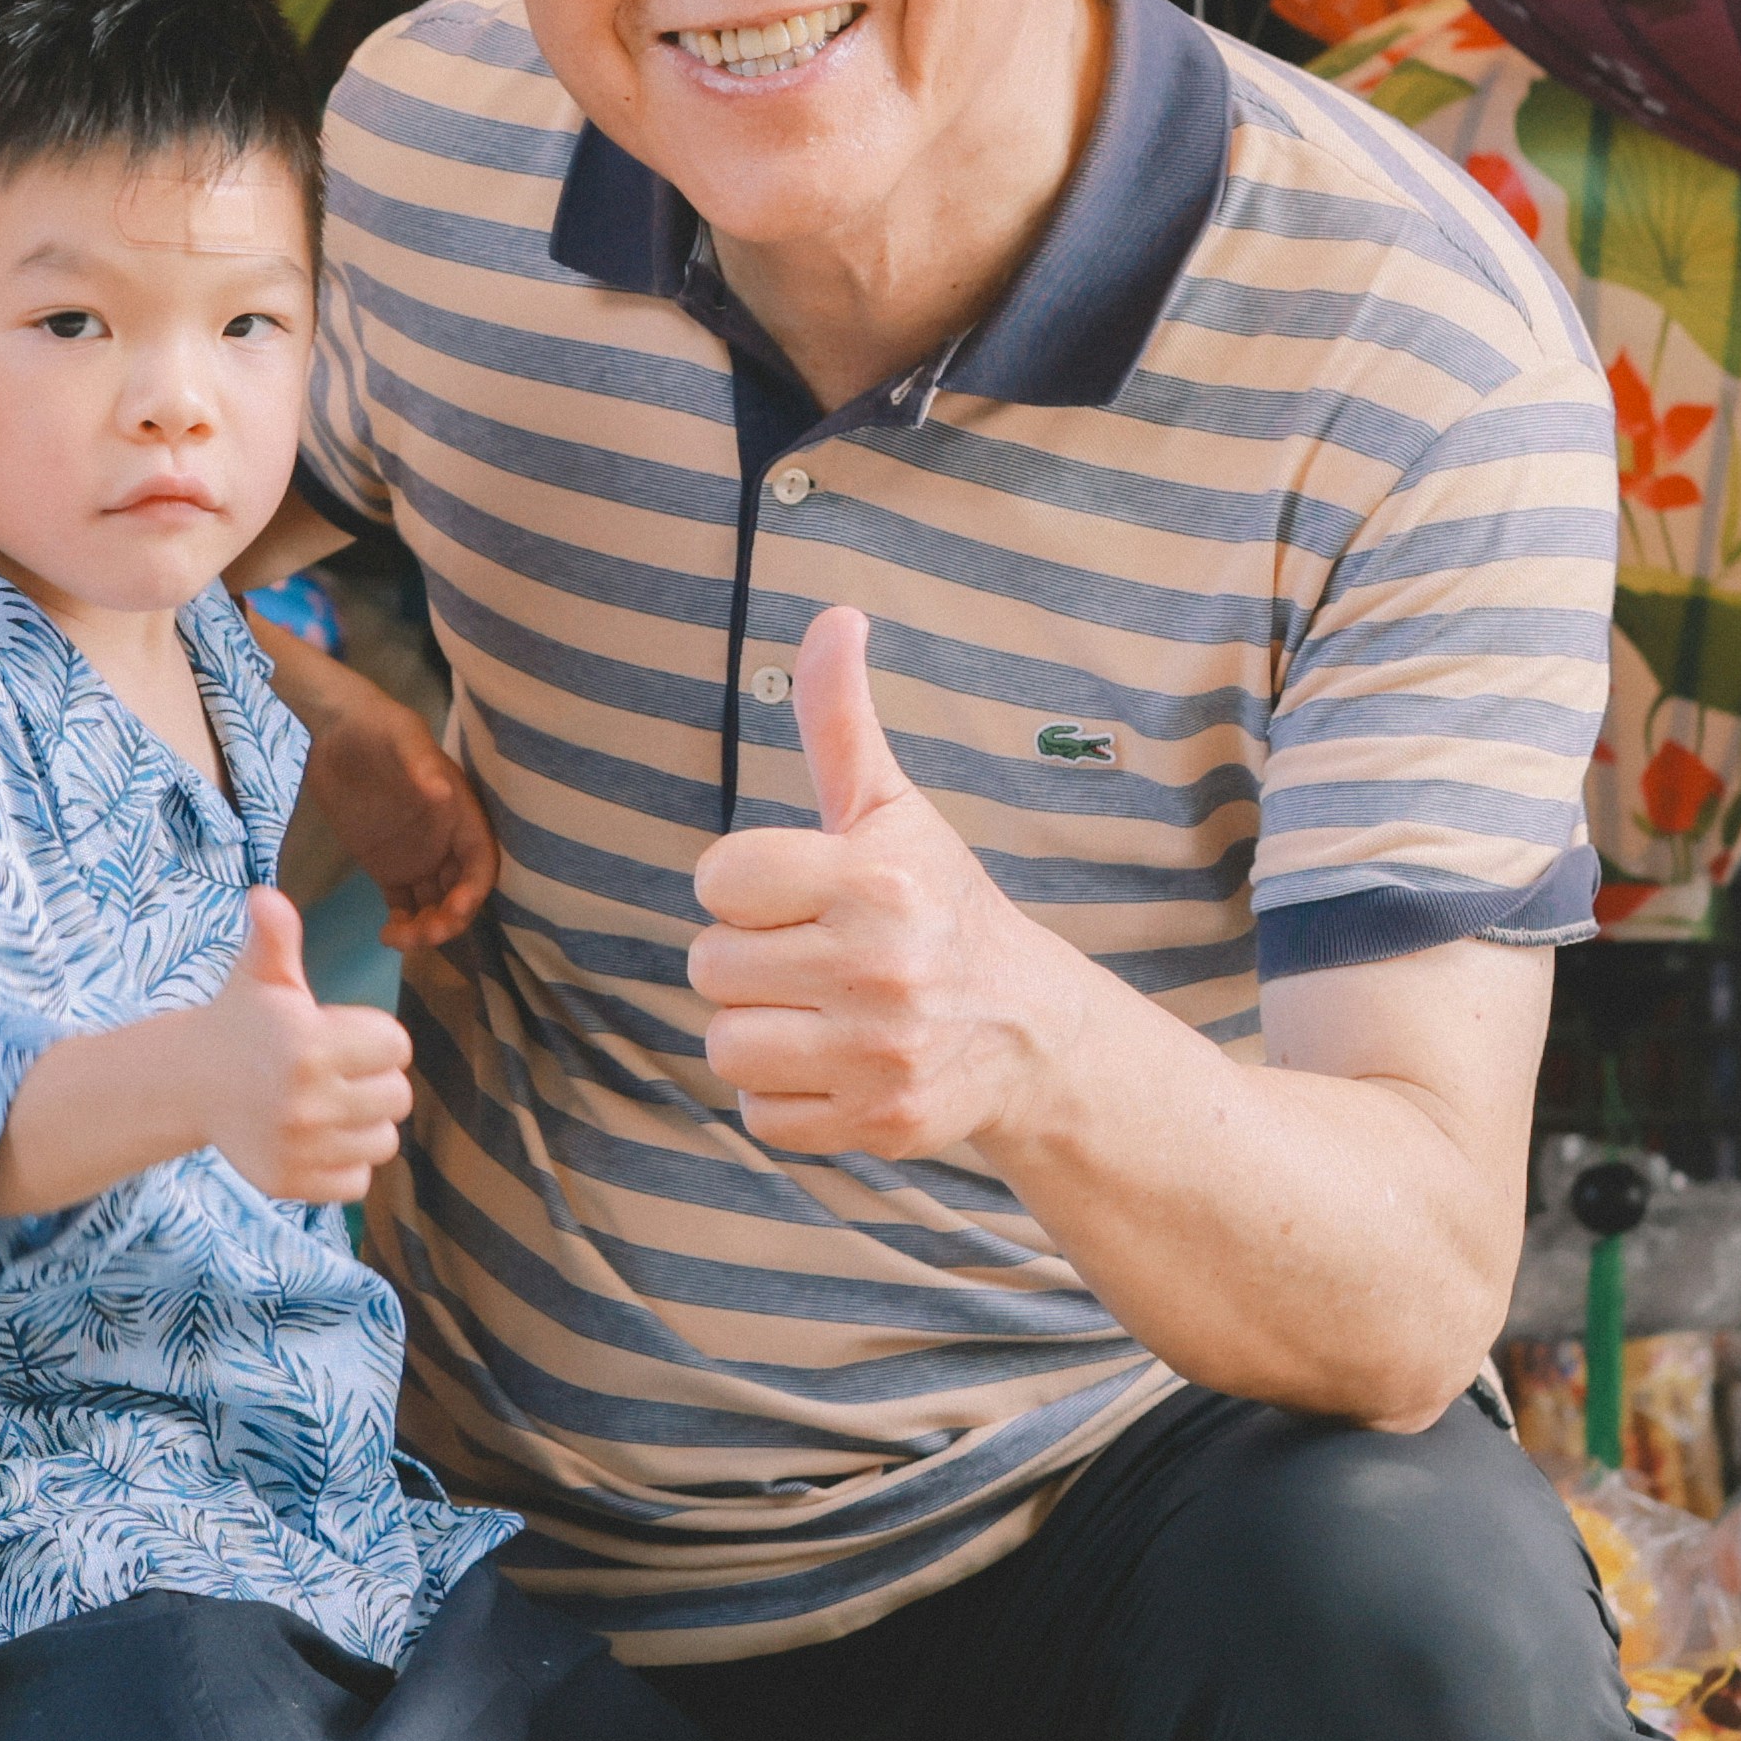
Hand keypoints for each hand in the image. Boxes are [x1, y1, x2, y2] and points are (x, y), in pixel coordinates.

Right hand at [197, 887, 416, 1205]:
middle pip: (397, 1097)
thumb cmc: (242, 1021)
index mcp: (309, 1045)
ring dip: (363, 1124)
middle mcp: (306, 1101)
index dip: (374, 1038)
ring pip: (383, 1141)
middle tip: (334, 1072)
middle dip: (373, 1081)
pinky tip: (315, 1139)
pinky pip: (357, 1182)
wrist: (188, 1083)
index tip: (340, 1035)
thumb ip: (275, 936)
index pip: (397, 1047)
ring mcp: (299, 1148)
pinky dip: (343, 1163)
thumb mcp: (260, 976)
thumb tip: (264, 896)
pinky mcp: (291, 1184)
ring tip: (327, 1105)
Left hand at [255, 627, 500, 950]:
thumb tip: (442, 791)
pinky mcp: (386, 866)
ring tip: (398, 939)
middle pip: (460, 893)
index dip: (475, 890)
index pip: (481, 863)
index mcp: (461, 815)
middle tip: (425, 934)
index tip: (457, 909)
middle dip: (450, 919)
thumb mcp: (402, 738)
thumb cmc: (378, 727)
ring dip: (426, 929)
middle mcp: (445, 842)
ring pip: (433, 906)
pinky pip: (403, 905)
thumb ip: (421, 765)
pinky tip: (387, 936)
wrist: (335, 730)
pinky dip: (401, 926)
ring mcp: (417, 857)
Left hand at [687, 609, 1092, 1160]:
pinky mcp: (879, 1123)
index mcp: (873, 880)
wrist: (1030, 1031)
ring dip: (761, 1032)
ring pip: (725, 1046)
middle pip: (709, 966)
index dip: (746, 887)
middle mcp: (881, 968)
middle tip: (817, 957)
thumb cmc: (936, 903)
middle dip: (751, 960)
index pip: (718, 880)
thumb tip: (837, 617)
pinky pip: (761, 1114)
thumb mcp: (890, 809)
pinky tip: (839, 1065)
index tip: (800, 894)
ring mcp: (882, 1053)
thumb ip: (841, 720)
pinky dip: (788, 1098)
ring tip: (822, 1013)